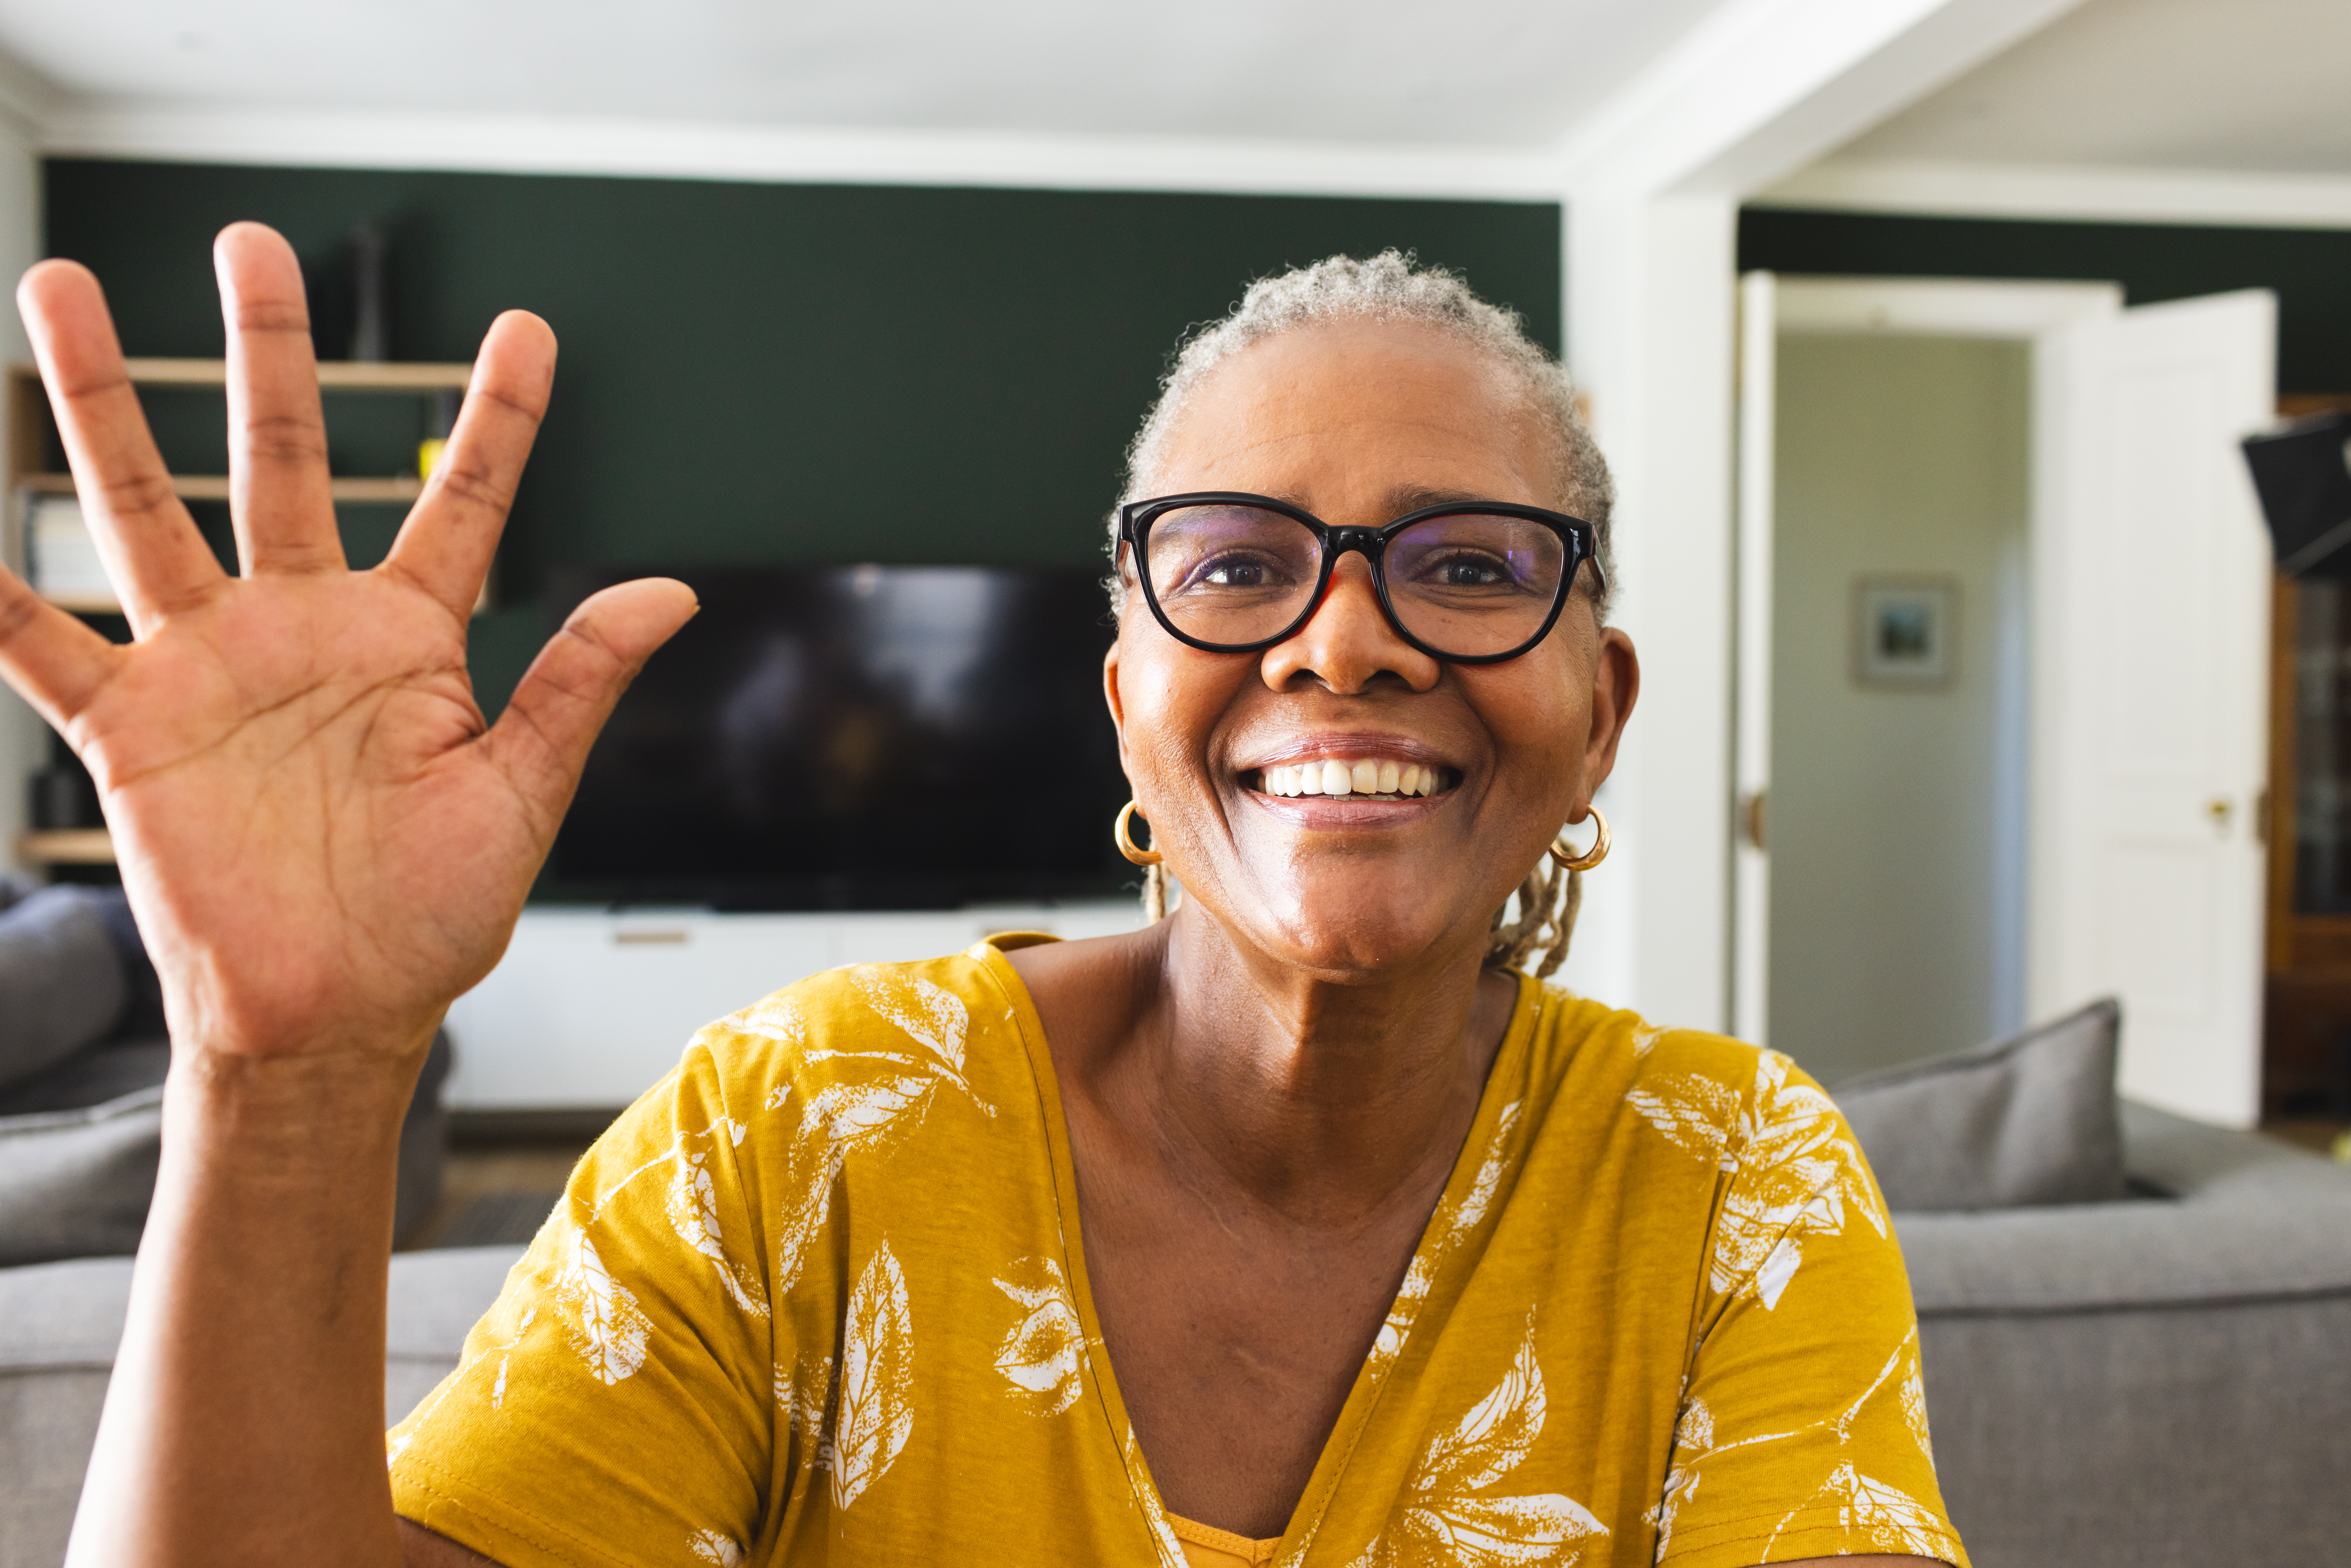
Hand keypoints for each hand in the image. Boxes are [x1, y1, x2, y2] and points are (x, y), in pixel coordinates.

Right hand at [0, 223, 694, 1061]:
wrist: (341, 1011)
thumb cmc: (434, 917)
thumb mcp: (523, 792)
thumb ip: (580, 682)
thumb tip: (673, 590)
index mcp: (410, 642)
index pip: (465, 501)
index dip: (502, 417)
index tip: (529, 330)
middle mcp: (304, 628)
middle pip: (282, 460)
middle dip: (266, 354)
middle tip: (251, 242)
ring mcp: (208, 666)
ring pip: (143, 506)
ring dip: (100, 401)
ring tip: (54, 290)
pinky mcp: (131, 726)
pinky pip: (38, 644)